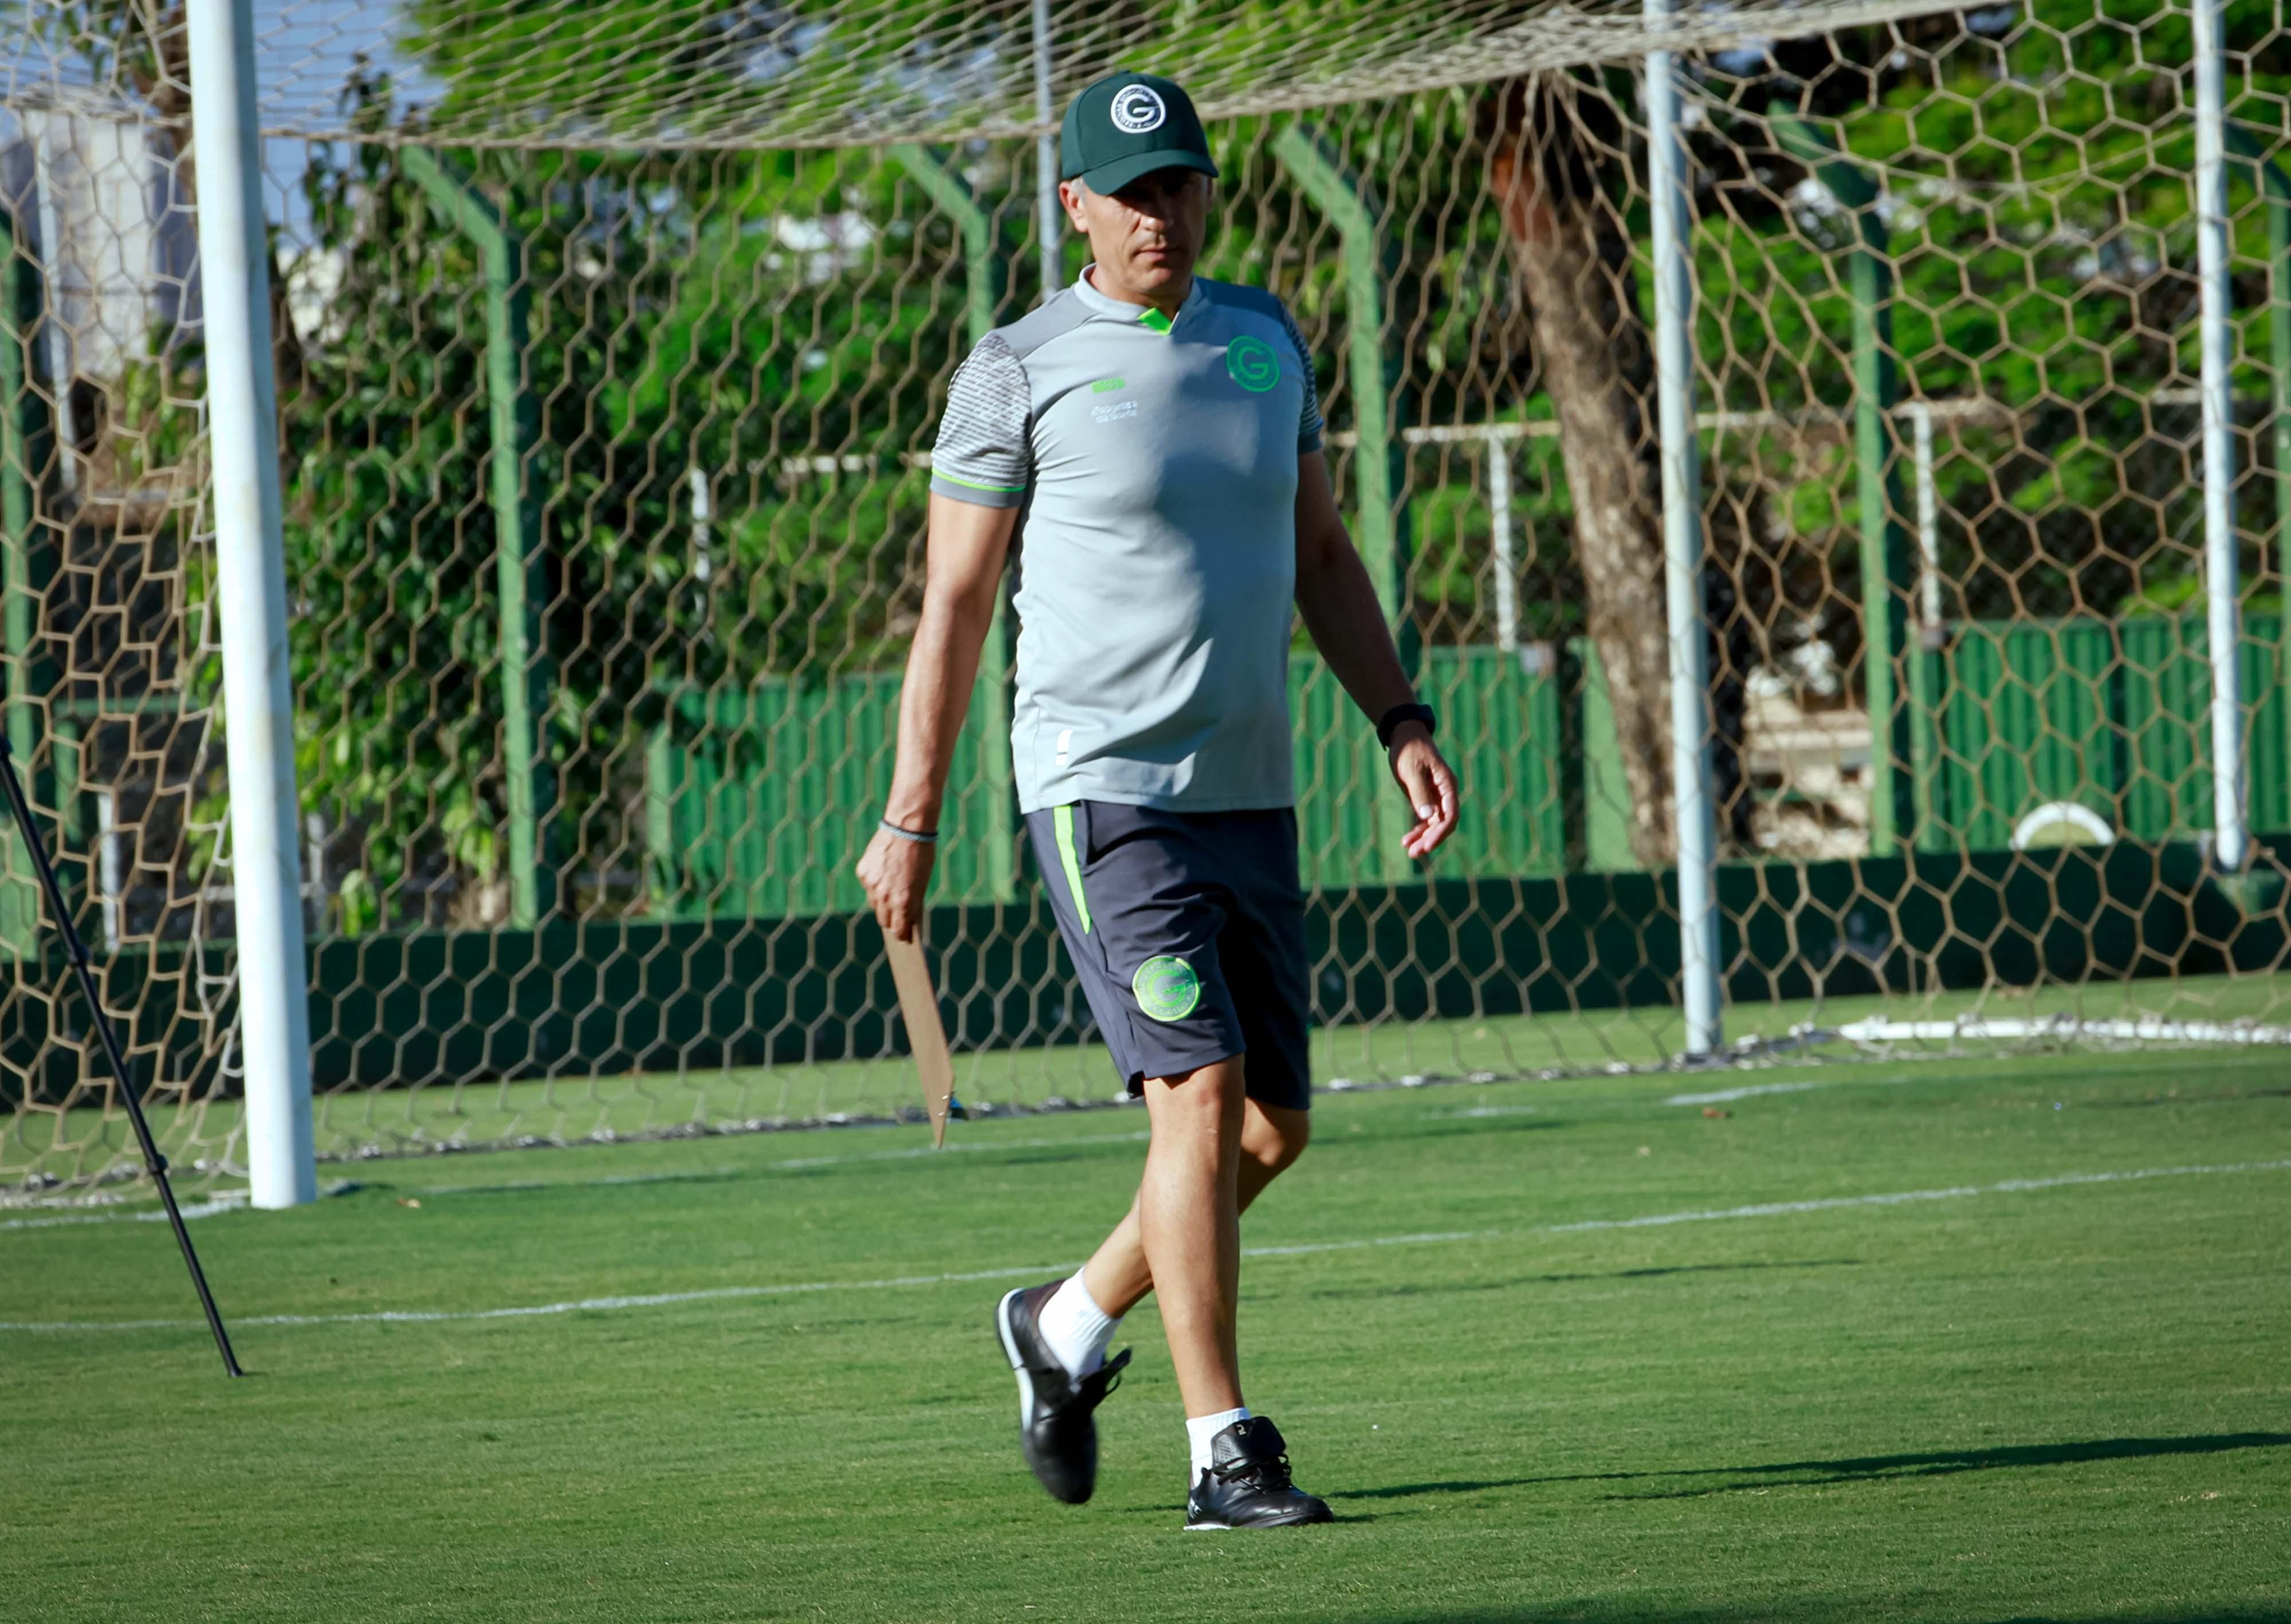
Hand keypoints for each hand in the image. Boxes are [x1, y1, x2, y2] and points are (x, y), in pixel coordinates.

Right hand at [856, 824, 936, 941]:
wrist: (906, 828)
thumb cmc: (921, 855)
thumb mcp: (922, 882)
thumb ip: (914, 903)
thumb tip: (908, 920)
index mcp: (903, 901)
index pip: (898, 930)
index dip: (902, 935)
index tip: (903, 937)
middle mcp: (884, 896)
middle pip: (883, 920)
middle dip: (891, 920)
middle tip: (898, 917)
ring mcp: (871, 885)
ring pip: (874, 903)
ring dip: (882, 902)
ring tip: (893, 892)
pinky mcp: (863, 872)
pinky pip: (868, 886)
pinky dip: (875, 884)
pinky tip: (885, 874)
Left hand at [1387, 724, 1459, 858]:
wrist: (1405, 736)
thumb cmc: (1410, 750)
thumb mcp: (1412, 770)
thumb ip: (1420, 793)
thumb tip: (1428, 817)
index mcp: (1447, 785)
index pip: (1451, 814)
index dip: (1441, 832)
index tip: (1428, 846)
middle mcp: (1445, 794)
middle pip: (1443, 824)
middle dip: (1431, 840)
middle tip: (1414, 853)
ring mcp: (1436, 798)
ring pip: (1434, 825)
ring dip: (1423, 839)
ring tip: (1409, 851)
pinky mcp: (1425, 799)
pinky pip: (1424, 820)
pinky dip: (1417, 831)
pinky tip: (1406, 841)